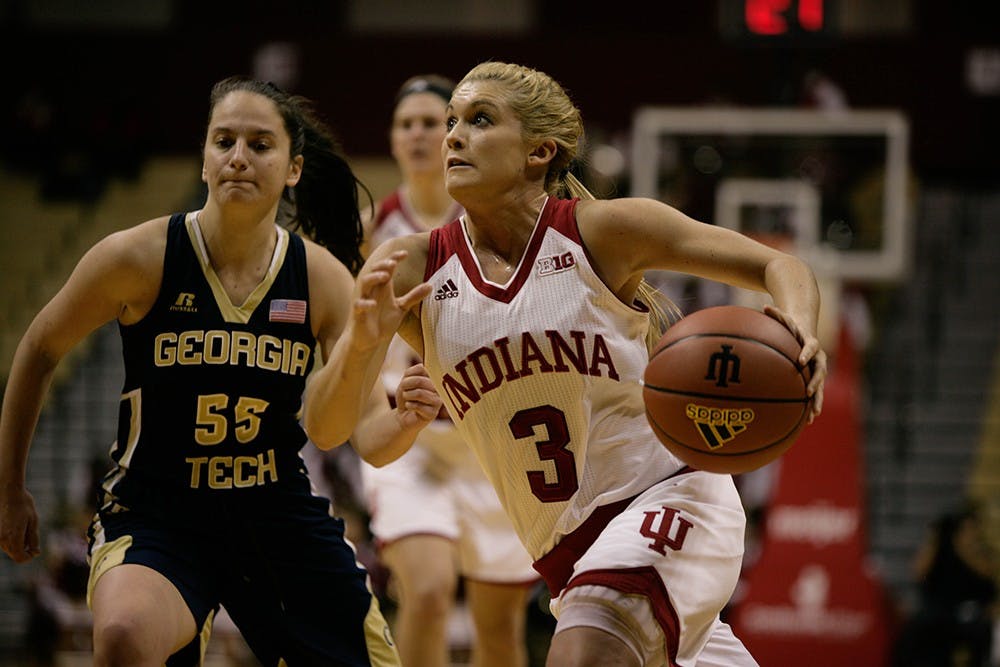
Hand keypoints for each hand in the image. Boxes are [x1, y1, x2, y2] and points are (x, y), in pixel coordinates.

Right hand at [0, 486, 40, 562]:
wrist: (8, 492)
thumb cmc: (23, 504)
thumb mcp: (33, 521)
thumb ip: (33, 539)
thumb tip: (35, 553)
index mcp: (13, 537)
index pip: (20, 558)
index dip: (29, 557)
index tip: (35, 549)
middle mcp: (1, 539)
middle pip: (15, 554)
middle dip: (25, 549)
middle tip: (30, 533)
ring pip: (9, 549)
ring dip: (18, 543)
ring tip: (23, 526)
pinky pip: (5, 542)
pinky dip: (12, 539)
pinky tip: (17, 525)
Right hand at [351, 250, 431, 352]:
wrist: (369, 341)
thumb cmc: (383, 321)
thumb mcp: (401, 307)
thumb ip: (414, 296)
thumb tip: (431, 286)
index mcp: (383, 286)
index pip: (387, 267)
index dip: (394, 258)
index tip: (405, 253)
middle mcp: (373, 290)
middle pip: (374, 271)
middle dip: (383, 265)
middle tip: (393, 263)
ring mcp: (364, 300)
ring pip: (364, 283)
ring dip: (374, 278)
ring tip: (386, 276)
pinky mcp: (358, 314)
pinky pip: (359, 305)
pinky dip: (366, 304)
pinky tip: (374, 304)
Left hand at [394, 363, 443, 429]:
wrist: (403, 416)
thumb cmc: (406, 397)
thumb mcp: (405, 382)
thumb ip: (412, 372)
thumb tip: (422, 366)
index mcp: (434, 379)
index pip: (423, 370)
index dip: (410, 375)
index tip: (405, 381)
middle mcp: (439, 390)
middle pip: (420, 381)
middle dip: (406, 385)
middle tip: (404, 391)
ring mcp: (437, 402)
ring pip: (420, 393)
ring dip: (407, 395)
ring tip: (406, 398)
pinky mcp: (433, 414)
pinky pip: (418, 406)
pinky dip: (409, 405)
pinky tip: (409, 407)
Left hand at [764, 304, 826, 422]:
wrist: (806, 331)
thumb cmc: (792, 326)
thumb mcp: (785, 318)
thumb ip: (776, 314)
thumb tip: (763, 306)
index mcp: (811, 343)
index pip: (811, 347)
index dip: (807, 353)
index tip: (801, 360)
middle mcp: (818, 358)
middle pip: (820, 371)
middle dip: (815, 382)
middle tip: (808, 392)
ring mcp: (817, 370)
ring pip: (820, 387)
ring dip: (817, 400)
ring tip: (814, 414)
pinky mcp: (813, 379)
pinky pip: (813, 394)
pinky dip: (810, 406)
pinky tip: (806, 421)